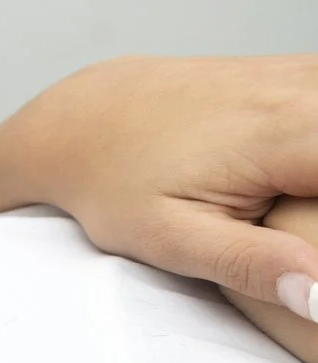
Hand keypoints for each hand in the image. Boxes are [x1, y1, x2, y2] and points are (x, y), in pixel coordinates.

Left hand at [6, 55, 317, 317]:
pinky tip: (298, 187)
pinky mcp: (305, 76)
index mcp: (286, 136)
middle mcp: (307, 93)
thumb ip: (251, 267)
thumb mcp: (172, 240)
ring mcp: (308, 76)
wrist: (87, 117)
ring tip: (290, 216)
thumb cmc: (119, 184)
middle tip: (295, 234)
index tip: (316, 258)